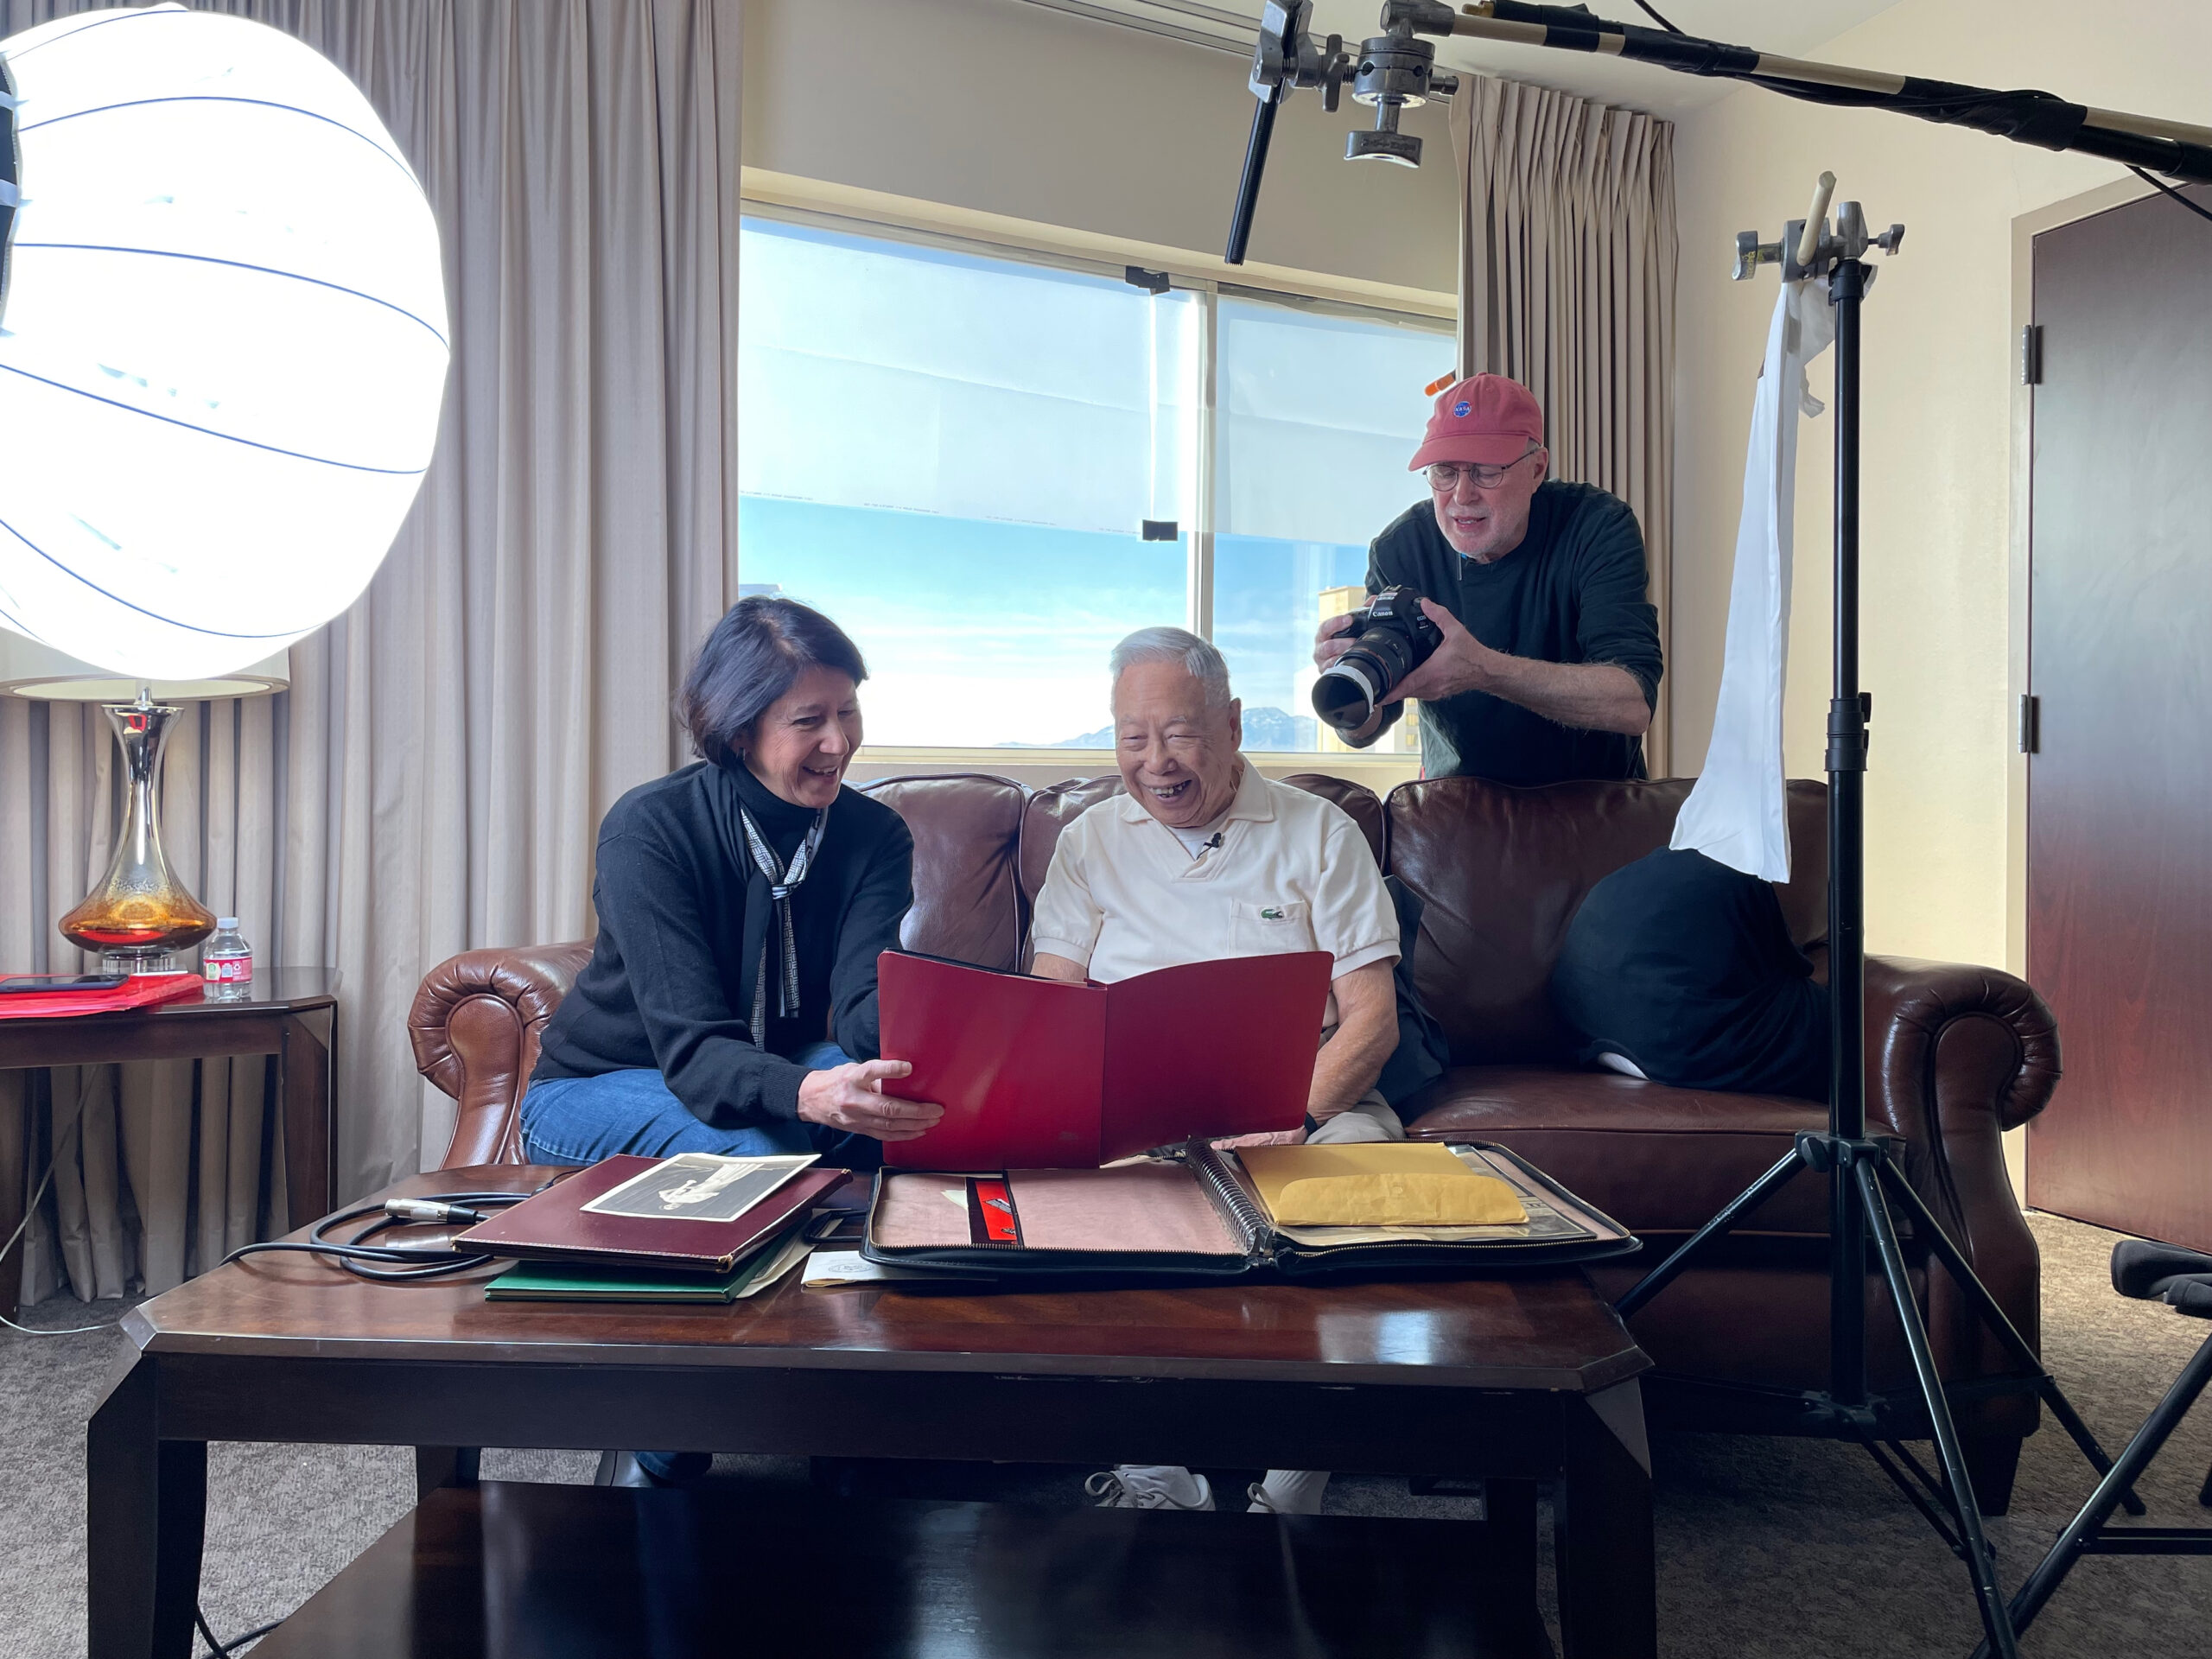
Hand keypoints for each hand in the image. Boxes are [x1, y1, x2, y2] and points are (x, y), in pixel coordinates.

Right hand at [796, 1059, 943, 1141]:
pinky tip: (918, 1131)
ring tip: (932, 1121)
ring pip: (889, 1125)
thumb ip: (875, 1075)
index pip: (871, 1071)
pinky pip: (884, 1135)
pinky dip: (903, 1134)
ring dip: (914, 1125)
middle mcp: (853, 1100)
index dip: (890, 1070)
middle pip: (887, 1107)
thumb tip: (905, 1077)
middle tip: (935, 1109)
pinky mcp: (858, 1129)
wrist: (811, 1100)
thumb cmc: (837, 1081)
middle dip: (915, 1111)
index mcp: (851, 1079)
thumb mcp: (852, 1070)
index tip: (909, 1068)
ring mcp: (855, 1119)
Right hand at [1312, 611, 1356, 671]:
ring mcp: (1322, 662)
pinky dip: (1340, 667)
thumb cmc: (1342, 641)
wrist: (1336, 660)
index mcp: (1324, 634)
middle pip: (1326, 646)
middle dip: (1342, 643)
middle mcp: (1320, 648)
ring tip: (1354, 653)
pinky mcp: (1325, 673)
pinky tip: (1349, 665)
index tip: (1348, 620)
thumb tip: (1374, 600)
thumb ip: (1361, 612)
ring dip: (1343, 656)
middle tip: (1355, 640)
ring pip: (1329, 659)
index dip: (1336, 623)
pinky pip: (1331, 671)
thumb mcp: (1350, 625)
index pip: (1325, 626)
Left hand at [1384, 598, 1503, 704]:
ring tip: (1385, 683)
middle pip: (1404, 692)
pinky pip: (1419, 694)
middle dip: (1389, 689)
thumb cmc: (1472, 654)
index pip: (1405, 686)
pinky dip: (1410, 690)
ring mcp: (1435, 692)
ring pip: (1411, 695)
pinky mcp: (1438, 694)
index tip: (1375, 695)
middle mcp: (1431, 686)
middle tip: (1374, 684)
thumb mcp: (1455, 630)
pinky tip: (1404, 682)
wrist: (1487, 671)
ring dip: (1399, 690)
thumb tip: (1425, 603)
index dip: (1389, 692)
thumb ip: (1439, 615)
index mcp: (1432, 672)